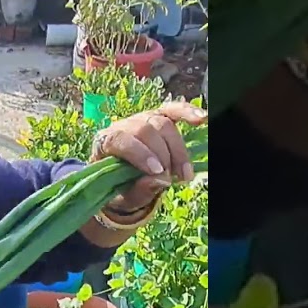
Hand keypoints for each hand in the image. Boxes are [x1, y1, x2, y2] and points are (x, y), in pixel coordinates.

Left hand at [91, 101, 207, 215]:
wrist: (121, 183)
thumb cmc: (119, 189)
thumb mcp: (126, 197)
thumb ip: (140, 190)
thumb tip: (161, 180)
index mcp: (105, 143)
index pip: (121, 139)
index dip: (141, 153)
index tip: (159, 172)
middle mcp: (121, 126)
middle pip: (146, 129)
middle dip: (164, 155)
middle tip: (172, 178)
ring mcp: (140, 119)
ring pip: (163, 124)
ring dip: (178, 149)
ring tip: (184, 174)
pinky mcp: (157, 118)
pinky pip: (172, 110)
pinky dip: (187, 113)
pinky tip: (202, 118)